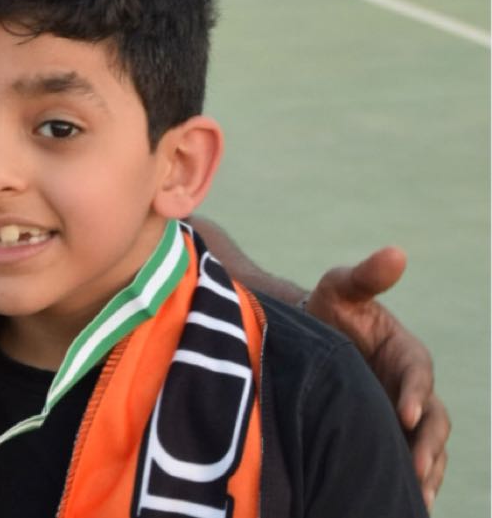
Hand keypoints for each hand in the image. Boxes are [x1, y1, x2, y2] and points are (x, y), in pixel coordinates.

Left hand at [304, 246, 449, 509]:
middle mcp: (413, 387)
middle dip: (426, 446)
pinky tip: (407, 503)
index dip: (414, 394)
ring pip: (427, 447)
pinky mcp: (389, 433)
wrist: (311, 336)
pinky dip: (413, 480)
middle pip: (432, 421)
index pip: (418, 375)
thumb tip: (397, 251)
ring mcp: (403, 413)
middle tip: (415, 470)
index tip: (403, 414)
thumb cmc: (329, 308)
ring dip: (425, 471)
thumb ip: (366, 275)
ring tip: (418, 497)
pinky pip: (408, 460)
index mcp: (407, 353)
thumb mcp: (342, 286)